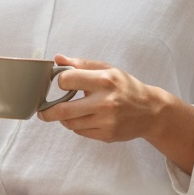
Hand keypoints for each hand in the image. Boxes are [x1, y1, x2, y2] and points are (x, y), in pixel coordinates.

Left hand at [39, 54, 193, 172]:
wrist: (150, 111)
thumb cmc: (126, 87)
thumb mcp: (107, 70)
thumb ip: (81, 64)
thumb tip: (58, 59)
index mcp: (104, 80)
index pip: (67, 81)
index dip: (61, 82)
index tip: (63, 85)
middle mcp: (105, 102)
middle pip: (63, 110)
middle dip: (47, 112)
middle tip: (43, 112)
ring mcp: (106, 121)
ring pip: (70, 123)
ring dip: (65, 119)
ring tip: (70, 112)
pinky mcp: (107, 135)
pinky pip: (80, 132)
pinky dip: (78, 126)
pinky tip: (85, 119)